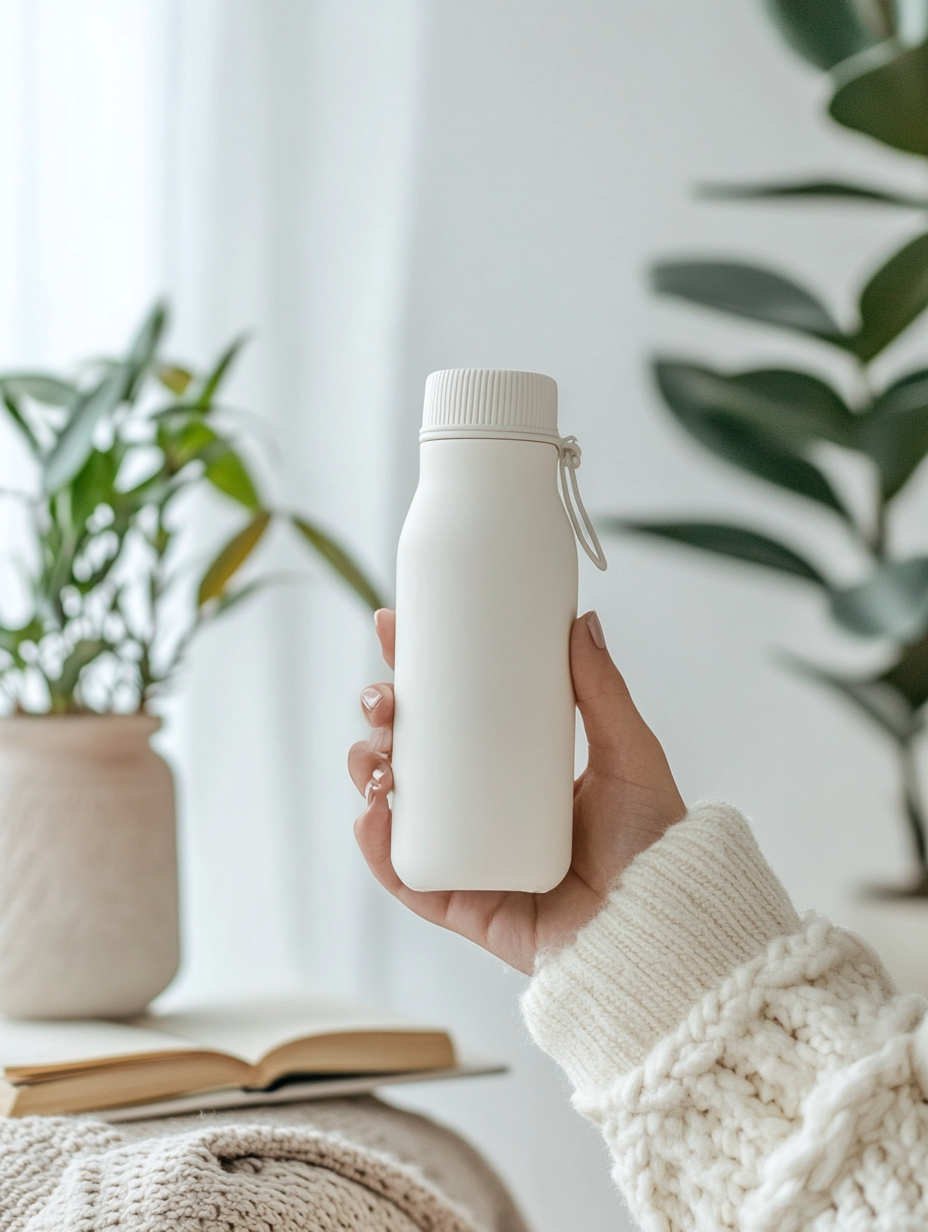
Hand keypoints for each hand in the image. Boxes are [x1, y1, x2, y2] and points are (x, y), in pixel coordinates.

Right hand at [348, 609, 685, 974]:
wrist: (661, 923)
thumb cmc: (655, 844)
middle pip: (413, 755)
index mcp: (516, 770)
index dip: (416, 673)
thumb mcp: (629, 753)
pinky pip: (408, 876)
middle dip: (382, 720)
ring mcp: (470, 856)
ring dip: (370, 773)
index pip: (454, 712)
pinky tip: (372, 813)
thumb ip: (605, 691)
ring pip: (398, 809)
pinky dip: (377, 846)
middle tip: (382, 699)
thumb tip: (582, 622)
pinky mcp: (463, 904)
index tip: (392, 631)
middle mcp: (484, 810)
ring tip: (377, 756)